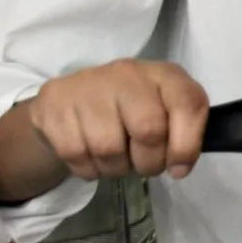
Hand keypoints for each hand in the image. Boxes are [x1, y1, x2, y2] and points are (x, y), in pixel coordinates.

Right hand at [27, 60, 209, 181]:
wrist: (76, 99)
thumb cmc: (133, 111)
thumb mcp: (169, 116)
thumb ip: (184, 137)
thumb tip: (179, 169)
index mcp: (164, 75)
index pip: (188, 104)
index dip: (186, 145)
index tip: (178, 166)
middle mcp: (127, 73)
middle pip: (148, 131)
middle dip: (149, 163)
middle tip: (143, 165)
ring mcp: (87, 86)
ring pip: (108, 148)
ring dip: (116, 169)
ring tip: (116, 161)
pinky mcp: (53, 103)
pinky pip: (75, 153)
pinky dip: (88, 169)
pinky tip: (92, 158)